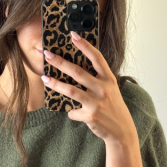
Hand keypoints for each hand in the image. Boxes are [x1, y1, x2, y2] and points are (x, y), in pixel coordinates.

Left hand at [41, 31, 137, 147]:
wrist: (122, 131)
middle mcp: (104, 89)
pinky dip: (72, 113)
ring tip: (44, 78)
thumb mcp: (110, 90)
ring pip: (71, 90)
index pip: (97, 58)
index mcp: (109, 79)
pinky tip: (75, 114)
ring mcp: (97, 103)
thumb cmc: (113, 108)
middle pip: (78, 72)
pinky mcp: (91, 116)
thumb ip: (96, 81)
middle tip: (47, 54)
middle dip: (60, 62)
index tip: (73, 35)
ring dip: (55, 84)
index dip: (85, 46)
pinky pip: (74, 112)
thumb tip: (72, 72)